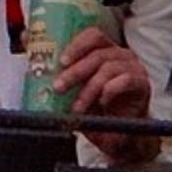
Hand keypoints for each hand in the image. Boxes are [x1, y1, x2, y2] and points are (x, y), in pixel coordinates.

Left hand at [55, 27, 158, 163]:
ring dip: (89, 89)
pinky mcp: (142, 84)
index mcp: (105, 51)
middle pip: (98, 54)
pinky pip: (126, 80)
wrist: (120, 134)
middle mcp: (121, 55)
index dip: (77, 45)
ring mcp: (134, 68)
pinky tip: (102, 102)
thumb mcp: (74, 92)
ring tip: (77, 107)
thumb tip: (29, 46)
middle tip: (59, 87)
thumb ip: (58, 74)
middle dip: (75, 71)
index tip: (61, 62)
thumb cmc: (96, 108)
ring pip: (109, 68)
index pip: (93, 36)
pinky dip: (111, 90)